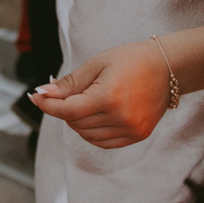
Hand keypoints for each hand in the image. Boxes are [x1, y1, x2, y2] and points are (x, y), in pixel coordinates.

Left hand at [30, 39, 172, 147]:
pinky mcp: (137, 135)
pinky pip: (103, 142)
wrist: (167, 68)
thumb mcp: (96, 64)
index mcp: (108, 97)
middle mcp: (120, 118)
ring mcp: (130, 129)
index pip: (67, 110)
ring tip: (84, 102)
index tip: (36, 97)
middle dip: (64, 109)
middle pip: (75, 123)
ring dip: (77, 121)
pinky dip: (92, 133)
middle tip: (65, 93)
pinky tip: (94, 116)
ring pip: (87, 135)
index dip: (48, 105)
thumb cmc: (131, 60)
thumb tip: (44, 94)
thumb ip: (70, 83)